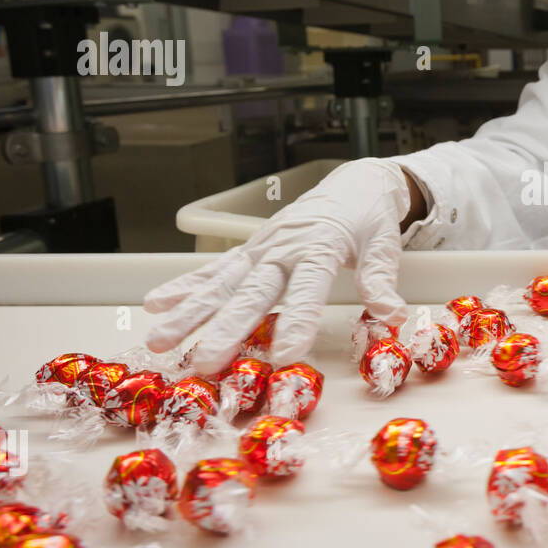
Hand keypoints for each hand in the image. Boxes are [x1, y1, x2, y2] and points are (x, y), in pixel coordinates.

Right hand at [143, 158, 412, 374]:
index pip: (308, 287)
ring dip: (188, 313)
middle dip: (226, 328)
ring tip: (159, 341)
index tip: (286, 354)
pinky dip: (184, 287)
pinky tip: (156, 305)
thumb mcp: (384, 243)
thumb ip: (381, 278)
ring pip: (221, 284)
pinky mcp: (250, 252)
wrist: (352, 185)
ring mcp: (260, 250)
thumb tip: (391, 314)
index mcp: (320, 246)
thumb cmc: (369, 219)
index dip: (297, 319)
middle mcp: (282, 248)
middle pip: (252, 292)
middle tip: (205, 362)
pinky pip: (213, 270)